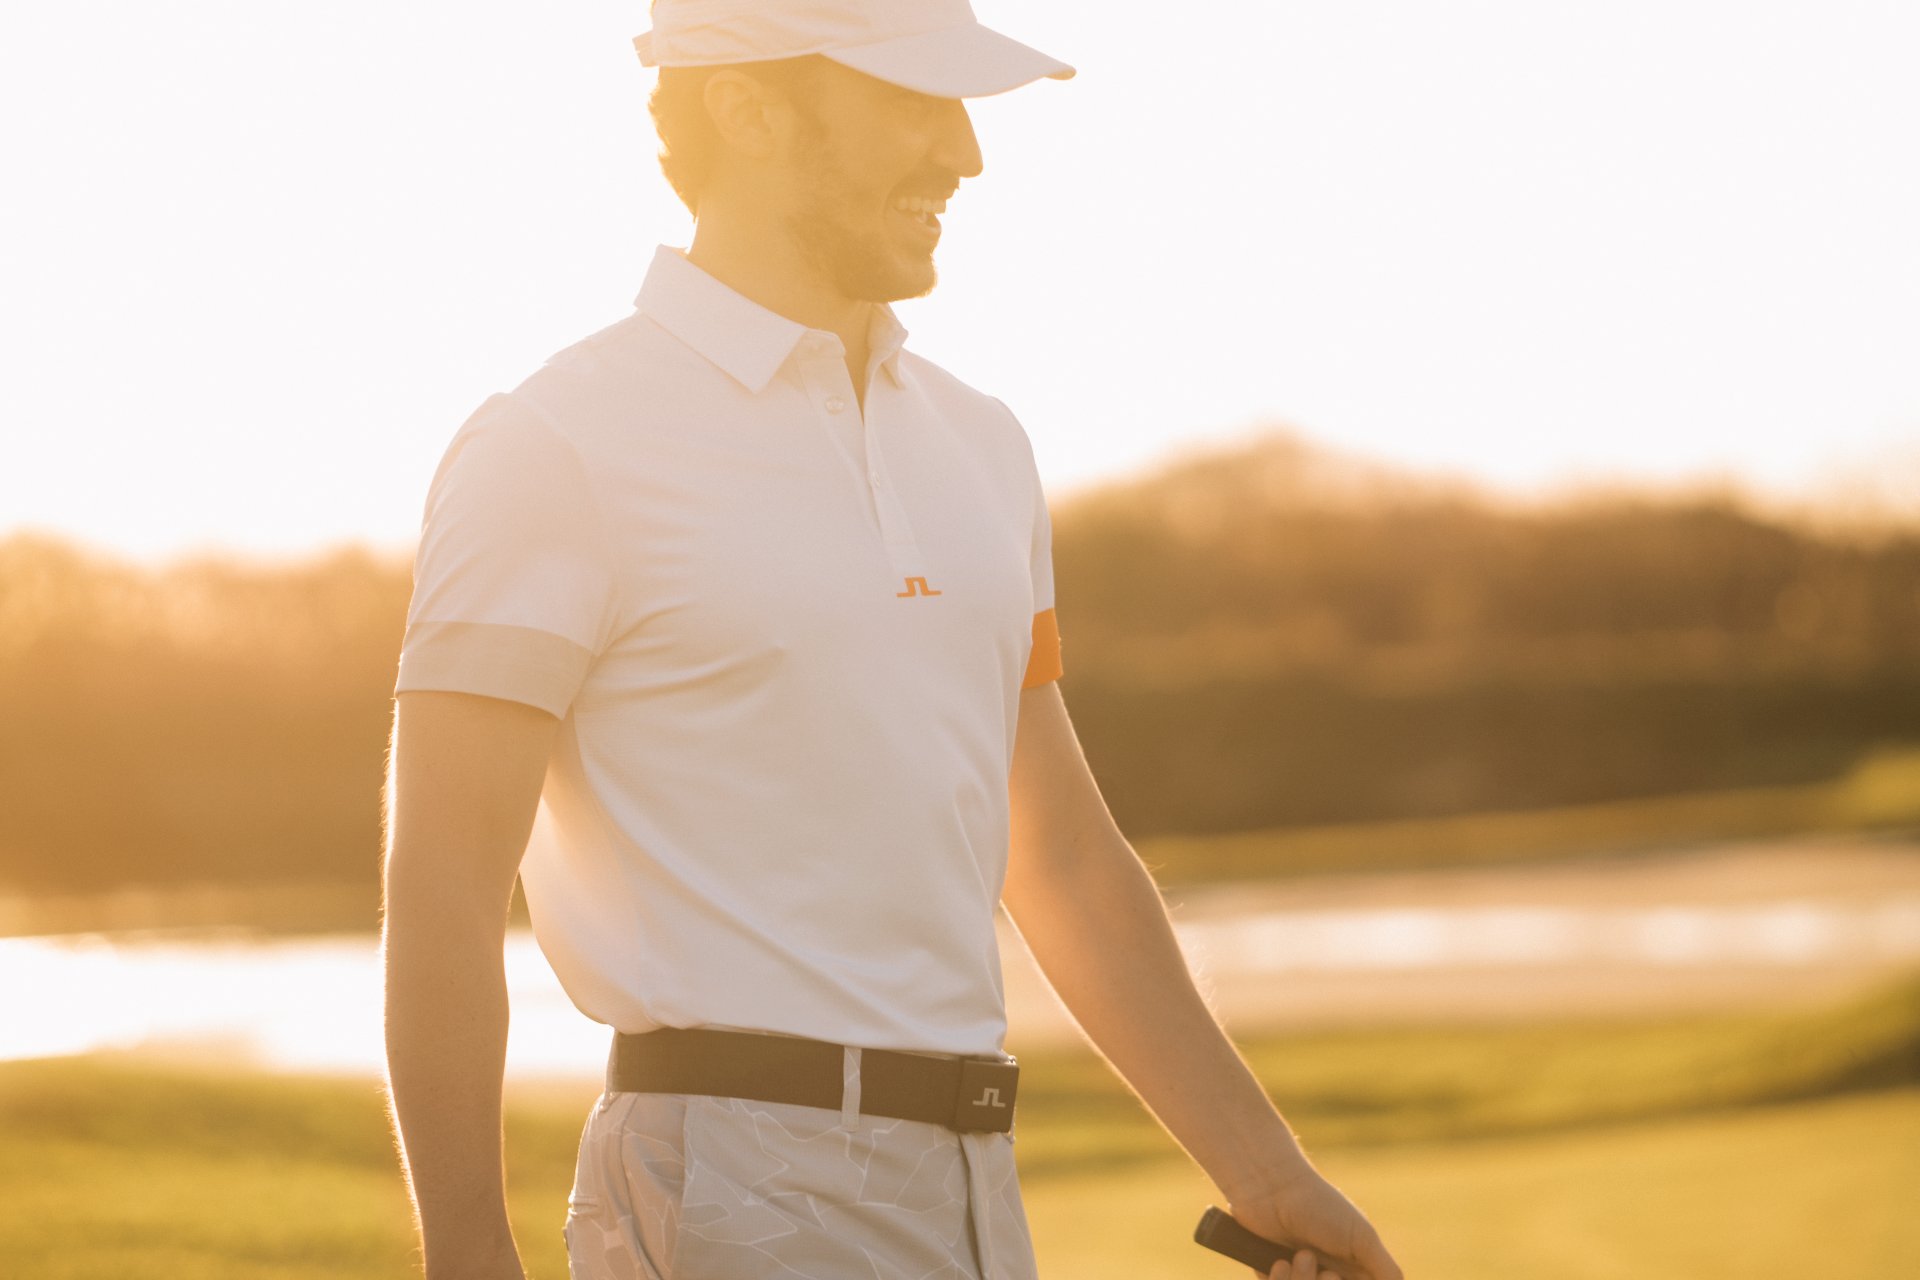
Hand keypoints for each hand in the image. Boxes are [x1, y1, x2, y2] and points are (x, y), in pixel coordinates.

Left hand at [1227, 1163, 1401, 1279]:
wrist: (1270, 1187)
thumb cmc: (1320, 1206)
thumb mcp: (1361, 1238)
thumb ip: (1386, 1271)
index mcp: (1354, 1270)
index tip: (1335, 1275)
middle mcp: (1327, 1275)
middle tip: (1326, 1270)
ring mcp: (1299, 1276)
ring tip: (1301, 1256)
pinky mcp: (1271, 1275)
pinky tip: (1281, 1262)